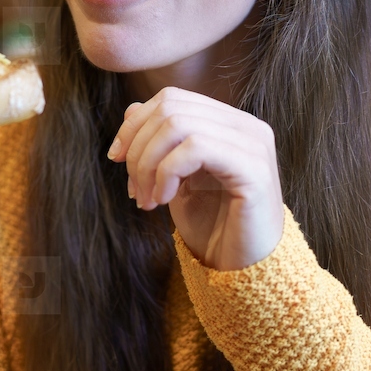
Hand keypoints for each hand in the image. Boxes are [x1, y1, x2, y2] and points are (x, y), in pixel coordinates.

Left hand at [107, 87, 283, 270]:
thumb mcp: (175, 178)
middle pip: (171, 109)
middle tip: (132, 189)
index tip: (115, 158)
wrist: (244, 271)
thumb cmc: (212, 226)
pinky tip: (164, 200)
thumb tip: (130, 109)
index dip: (135, 123)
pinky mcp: (254, 169)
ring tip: (147, 199)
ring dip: (149, 164)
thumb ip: (159, 143)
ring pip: (179, 125)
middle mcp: (247, 126)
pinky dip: (168, 173)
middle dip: (138, 147)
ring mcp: (254, 144)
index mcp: (230, 122)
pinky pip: (196, 148)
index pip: (172, 98)